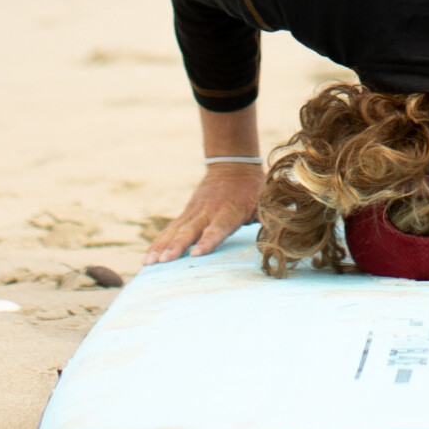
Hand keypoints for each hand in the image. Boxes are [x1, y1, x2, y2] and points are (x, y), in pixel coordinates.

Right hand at [144, 162, 261, 262]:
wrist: (233, 165)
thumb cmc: (253, 189)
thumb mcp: (265, 201)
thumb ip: (269, 219)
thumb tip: (282, 237)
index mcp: (229, 211)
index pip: (217, 228)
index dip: (207, 241)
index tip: (196, 254)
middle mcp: (207, 212)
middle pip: (189, 230)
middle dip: (176, 246)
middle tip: (162, 262)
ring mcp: (194, 212)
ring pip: (175, 230)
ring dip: (161, 246)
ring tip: (148, 263)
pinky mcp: (186, 214)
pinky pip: (170, 230)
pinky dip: (157, 243)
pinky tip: (147, 258)